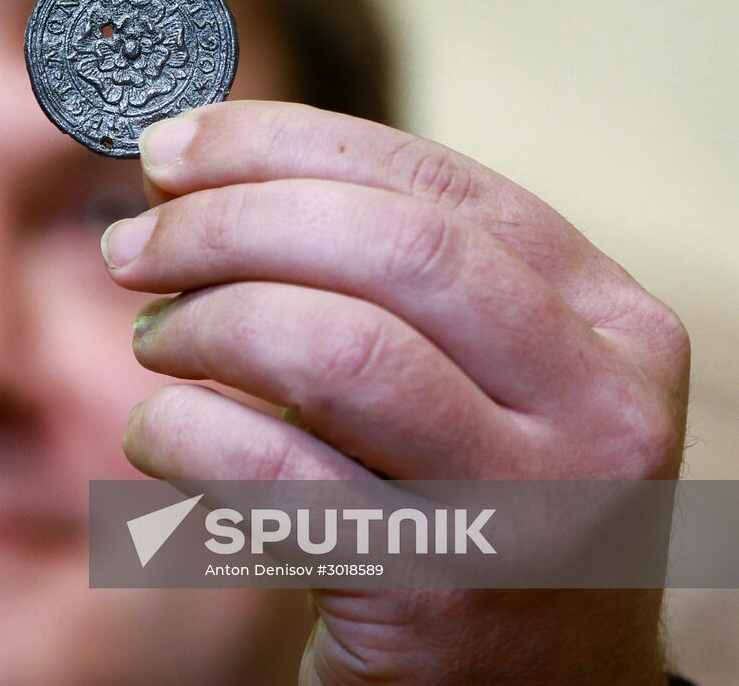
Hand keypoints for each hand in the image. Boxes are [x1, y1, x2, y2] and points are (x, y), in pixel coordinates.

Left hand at [104, 101, 689, 685]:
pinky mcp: (439, 594)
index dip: (282, 146)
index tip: (168, 147)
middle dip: (230, 224)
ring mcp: (531, 507)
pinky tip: (156, 432)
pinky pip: (277, 472)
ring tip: (154, 340)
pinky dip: (184, 431)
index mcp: (609, 321)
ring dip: (206, 324)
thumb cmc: (458, 503)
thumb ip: (363, 272)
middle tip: (131, 244)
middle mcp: (600, 405)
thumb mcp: (459, 374)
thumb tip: (183, 168)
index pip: (434, 184)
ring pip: (337, 348)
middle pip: (390, 248)